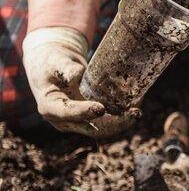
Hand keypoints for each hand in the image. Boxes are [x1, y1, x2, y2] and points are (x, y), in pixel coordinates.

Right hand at [22, 27, 140, 137]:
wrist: (55, 67)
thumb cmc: (53, 62)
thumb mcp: (54, 62)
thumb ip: (65, 68)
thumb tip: (77, 75)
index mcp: (50, 107)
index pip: (67, 112)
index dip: (83, 112)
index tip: (100, 109)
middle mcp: (65, 120)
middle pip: (90, 128)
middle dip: (114, 124)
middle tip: (134, 114)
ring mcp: (79, 121)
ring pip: (102, 128)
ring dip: (121, 122)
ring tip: (137, 112)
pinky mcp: (91, 118)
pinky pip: (108, 121)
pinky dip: (122, 116)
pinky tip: (136, 106)